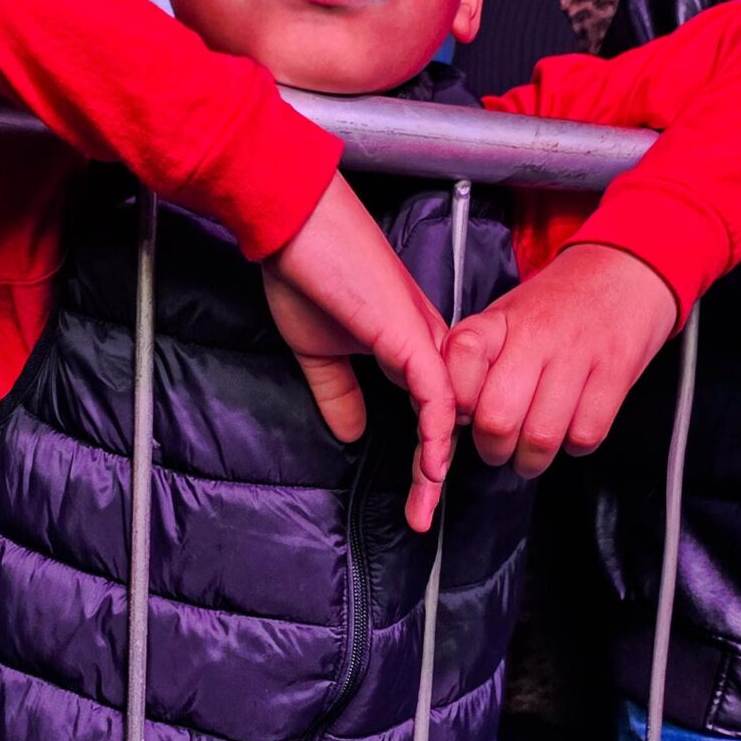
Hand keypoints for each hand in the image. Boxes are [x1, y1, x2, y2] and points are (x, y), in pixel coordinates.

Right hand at [261, 171, 454, 532]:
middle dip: (435, 472)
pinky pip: (435, 393)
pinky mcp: (408, 335)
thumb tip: (354, 434)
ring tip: (425, 506)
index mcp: (404, 343)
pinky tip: (432, 465)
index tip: (414, 497)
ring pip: (446, 412)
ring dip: (436, 464)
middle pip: (445, 417)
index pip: (429, 408)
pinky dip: (437, 432)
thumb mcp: (317, 349)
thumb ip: (339, 393)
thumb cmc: (303, 271)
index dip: (425, 454)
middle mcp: (423, 342)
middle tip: (423, 516)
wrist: (293, 224)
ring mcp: (420, 338)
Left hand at [446, 243, 676, 476]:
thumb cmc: (557, 306)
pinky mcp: (616, 370)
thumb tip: (455, 416)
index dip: (456, 399)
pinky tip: (570, 431)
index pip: (459, 357)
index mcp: (500, 320)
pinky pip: (586, 434)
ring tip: (532, 452)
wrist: (624, 269)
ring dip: (532, 459)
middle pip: (498, 417)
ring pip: (541, 436)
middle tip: (499, 449)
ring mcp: (579, 352)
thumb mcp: (506, 317)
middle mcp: (537, 333)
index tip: (464, 413)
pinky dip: (575, 446)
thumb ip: (477, 360)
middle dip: (494, 449)